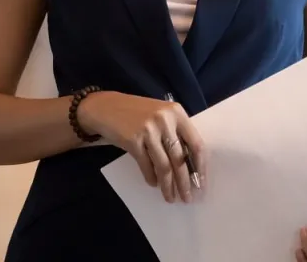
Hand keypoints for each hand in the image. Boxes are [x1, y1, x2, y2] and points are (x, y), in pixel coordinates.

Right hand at [77, 91, 205, 203]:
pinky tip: (153, 184)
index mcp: (177, 113)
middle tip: (187, 198)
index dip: (200, 166)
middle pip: (180, 158)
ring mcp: (148, 130)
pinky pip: (146, 165)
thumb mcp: (161, 115)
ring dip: (168, 186)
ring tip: (170, 198)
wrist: (105, 107)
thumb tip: (190, 165)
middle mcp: (165, 120)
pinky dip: (151, 178)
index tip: (201, 183)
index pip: (195, 144)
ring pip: (164, 166)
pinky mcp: (133, 140)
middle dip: (185, 182)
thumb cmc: (137, 112)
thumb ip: (176, 132)